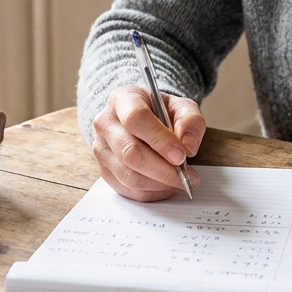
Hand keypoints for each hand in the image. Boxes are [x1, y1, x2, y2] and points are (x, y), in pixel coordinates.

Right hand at [92, 85, 204, 201]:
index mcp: (123, 99)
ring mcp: (101, 148)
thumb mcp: (182, 107)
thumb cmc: (161, 112)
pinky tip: (166, 186)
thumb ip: (190, 121)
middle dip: (163, 170)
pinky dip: (151, 193)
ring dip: (159, 184)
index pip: (136, 119)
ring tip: (180, 181)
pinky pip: (128, 189)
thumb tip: (188, 147)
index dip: (160, 140)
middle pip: (130, 152)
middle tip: (187, 176)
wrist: (143, 120)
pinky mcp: (104, 170)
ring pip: (129, 175)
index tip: (181, 155)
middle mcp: (105, 123)